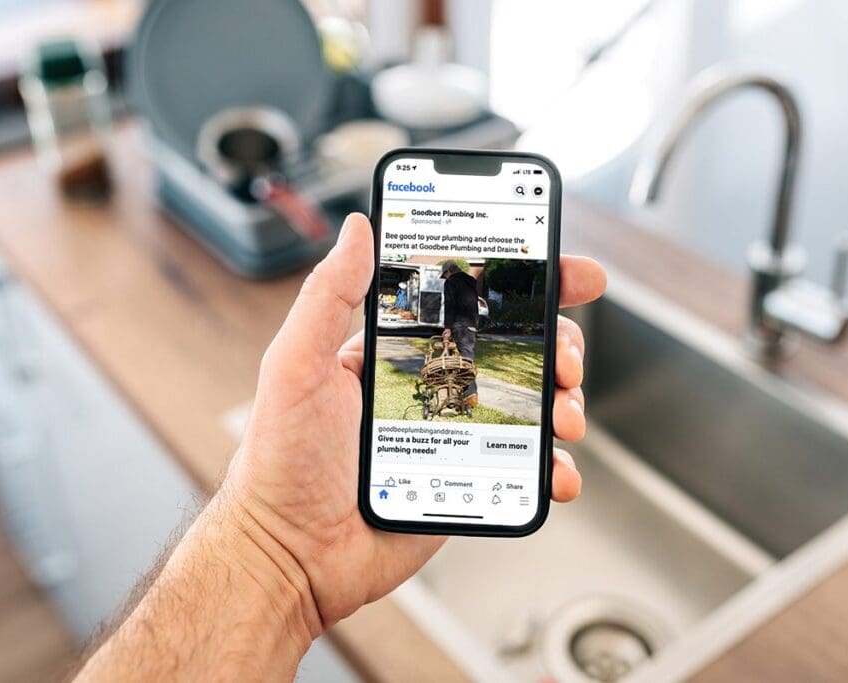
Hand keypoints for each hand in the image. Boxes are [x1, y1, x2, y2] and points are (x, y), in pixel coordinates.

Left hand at [222, 213, 605, 637]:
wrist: (291, 555)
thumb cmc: (281, 461)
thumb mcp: (296, 365)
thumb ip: (328, 295)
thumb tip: (359, 228)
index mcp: (397, 350)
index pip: (469, 301)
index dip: (523, 283)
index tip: (566, 271)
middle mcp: (432, 386)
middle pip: (516, 350)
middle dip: (558, 345)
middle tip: (566, 359)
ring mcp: (454, 434)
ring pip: (531, 405)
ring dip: (565, 401)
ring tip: (566, 414)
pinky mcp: (467, 482)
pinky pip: (525, 469)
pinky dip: (556, 468)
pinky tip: (558, 471)